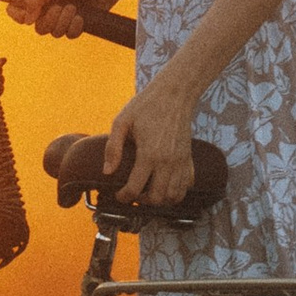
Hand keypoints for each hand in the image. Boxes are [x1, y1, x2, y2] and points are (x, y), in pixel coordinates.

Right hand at [10, 0, 108, 37]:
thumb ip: (35, 0)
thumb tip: (26, 21)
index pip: (18, 11)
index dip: (18, 16)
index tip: (27, 16)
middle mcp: (48, 9)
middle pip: (38, 28)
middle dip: (51, 20)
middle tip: (61, 7)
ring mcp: (62, 18)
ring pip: (54, 33)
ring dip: (65, 21)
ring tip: (74, 8)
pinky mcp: (76, 26)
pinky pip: (69, 36)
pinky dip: (75, 27)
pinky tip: (81, 17)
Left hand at [104, 68, 199, 206]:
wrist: (175, 94)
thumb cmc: (146, 105)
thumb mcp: (122, 121)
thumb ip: (113, 147)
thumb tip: (107, 172)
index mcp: (149, 154)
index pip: (135, 188)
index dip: (124, 196)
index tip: (118, 194)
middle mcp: (168, 161)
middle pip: (157, 198)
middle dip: (142, 201)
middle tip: (133, 194)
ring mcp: (181, 161)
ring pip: (174, 196)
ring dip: (160, 200)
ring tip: (148, 192)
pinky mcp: (189, 158)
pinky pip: (187, 186)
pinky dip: (176, 192)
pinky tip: (165, 185)